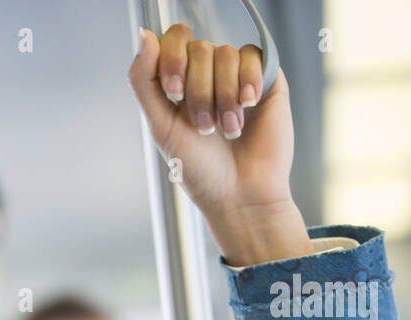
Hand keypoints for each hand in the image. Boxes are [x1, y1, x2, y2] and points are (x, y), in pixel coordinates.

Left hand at [128, 25, 313, 265]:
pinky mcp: (266, 80)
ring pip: (224, 53)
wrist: (239, 193)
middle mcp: (208, 74)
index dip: (172, 59)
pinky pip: (253, 56)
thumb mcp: (160, 125)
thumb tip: (144, 34)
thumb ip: (144, 80)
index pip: (173, 40)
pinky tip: (248, 105)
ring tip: (228, 129)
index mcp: (179, 82)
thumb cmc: (198, 168)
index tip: (174, 92)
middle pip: (198, 48)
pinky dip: (247, 82)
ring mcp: (237, 75)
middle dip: (198, 91)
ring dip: (222, 96)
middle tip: (205, 126)